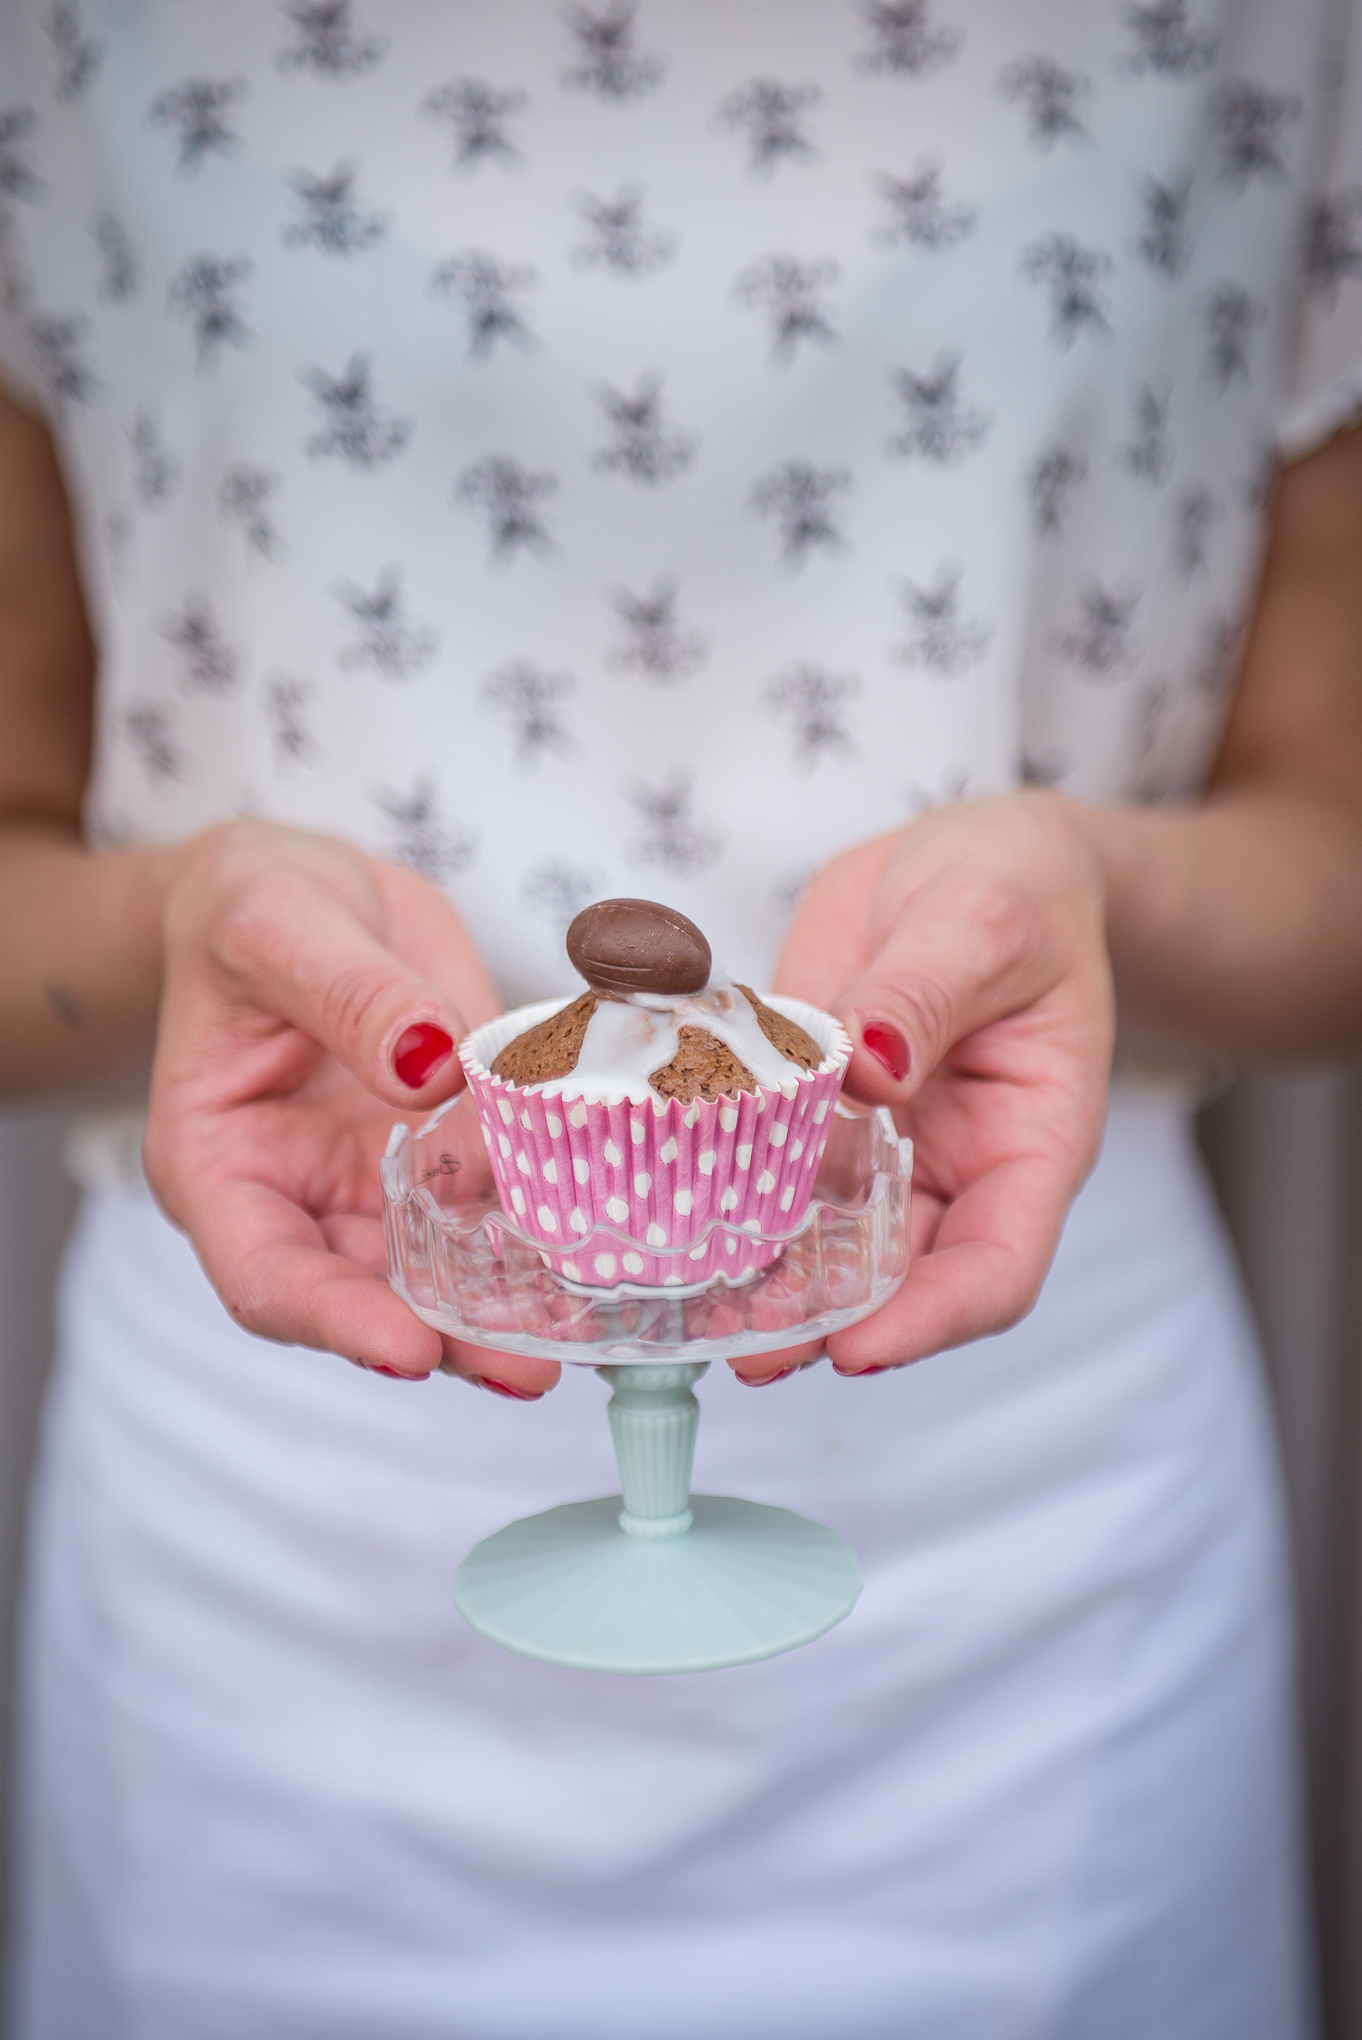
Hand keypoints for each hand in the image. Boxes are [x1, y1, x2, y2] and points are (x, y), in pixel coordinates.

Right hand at [144, 819, 562, 1395]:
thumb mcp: (280, 924)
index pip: (264, 1275)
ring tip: (582, 1336)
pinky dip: (542, 1239)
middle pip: (366, 1297)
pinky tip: (601, 1260)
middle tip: (532, 1366)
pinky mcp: (449, 1161)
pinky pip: (496, 1211)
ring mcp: (379, 1189)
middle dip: (448, 1340)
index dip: (335, 1321)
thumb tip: (426, 1061)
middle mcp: (300, 1199)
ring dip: (508, 1311)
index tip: (412, 1349)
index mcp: (219, 1164)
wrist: (306, 891)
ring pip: (441, 1274)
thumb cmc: (253, 907)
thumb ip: (350, 994)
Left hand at [731, 793, 1113, 1382]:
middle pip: (896, 1280)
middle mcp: (951, 1167)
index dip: (932, 1321)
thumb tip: (868, 1064)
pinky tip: (661, 1218)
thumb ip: (926, 992)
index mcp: (1030, 1144)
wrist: (962, 857)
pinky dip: (719, 1202)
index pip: (996, 1269)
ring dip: (762, 1286)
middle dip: (824, 1324)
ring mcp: (876, 1149)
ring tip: (689, 1314)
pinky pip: (763, 1171)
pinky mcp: (809, 1116)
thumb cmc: (1015, 889)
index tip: (858, 1348)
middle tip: (742, 1349)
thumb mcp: (984, 922)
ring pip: (822, 1244)